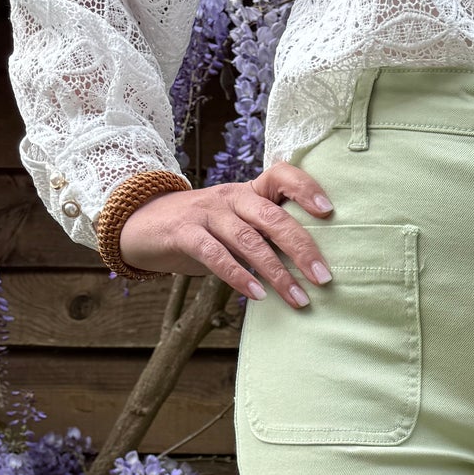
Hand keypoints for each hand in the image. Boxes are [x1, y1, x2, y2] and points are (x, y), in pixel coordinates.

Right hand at [118, 161, 336, 307]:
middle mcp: (231, 198)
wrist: (145, 225)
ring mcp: (207, 214)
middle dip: (302, 247)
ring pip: (248, 240)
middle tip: (324, 277)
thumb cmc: (204, 231)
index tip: (329, 212)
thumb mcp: (236, 224)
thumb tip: (311, 265)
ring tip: (299, 299)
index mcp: (249, 191)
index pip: (281, 175)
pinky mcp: (185, 234)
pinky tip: (257, 295)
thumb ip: (266, 236)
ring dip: (277, 273)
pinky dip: (238, 275)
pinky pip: (215, 255)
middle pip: (272, 217)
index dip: (305, 188)